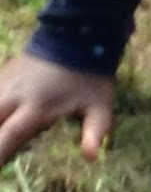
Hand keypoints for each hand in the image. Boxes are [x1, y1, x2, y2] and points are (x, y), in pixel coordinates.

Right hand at [0, 53, 114, 168]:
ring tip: (0, 136)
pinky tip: (1, 115)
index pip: (7, 136)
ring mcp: (4, 84)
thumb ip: (95, 131)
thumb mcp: (99, 105)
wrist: (77, 34)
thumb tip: (90, 157)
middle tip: (0, 149)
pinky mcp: (2, 75)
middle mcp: (13, 97)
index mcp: (36, 107)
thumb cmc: (89, 76)